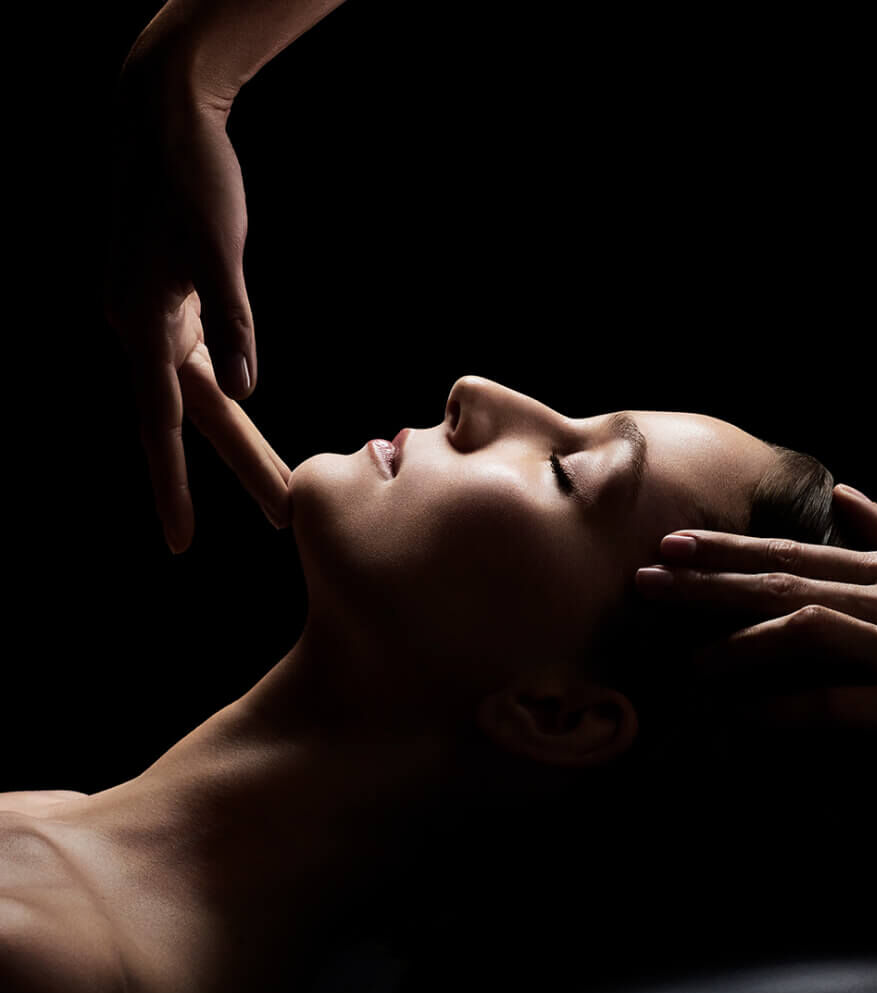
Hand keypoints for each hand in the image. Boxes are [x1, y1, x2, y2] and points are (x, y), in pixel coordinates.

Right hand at [104, 52, 277, 551]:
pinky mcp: (172, 300)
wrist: (162, 114)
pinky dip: (226, 393)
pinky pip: (198, 363)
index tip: (180, 539)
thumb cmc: (191, 175)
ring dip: (237, 439)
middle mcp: (141, 328)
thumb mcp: (217, 248)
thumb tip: (245, 391)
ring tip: (275, 483)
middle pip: (193, 416)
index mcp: (143, 324)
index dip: (173, 485)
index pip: (164, 423)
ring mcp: (155, 315)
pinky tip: (245, 418)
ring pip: (198, 394)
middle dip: (237, 465)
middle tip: (279, 512)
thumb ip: (233, 321)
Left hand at [635, 485, 876, 770]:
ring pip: (802, 633)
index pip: (793, 553)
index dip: (728, 550)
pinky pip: (835, 705)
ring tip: (688, 664)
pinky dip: (784, 711)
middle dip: (709, 583)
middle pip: (782, 584)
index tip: (671, 545)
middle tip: (647, 581)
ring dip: (738, 647)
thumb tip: (849, 493)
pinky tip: (744, 721)